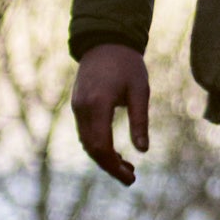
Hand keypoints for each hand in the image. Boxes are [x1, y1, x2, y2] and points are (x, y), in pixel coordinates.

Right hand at [73, 44, 151, 186]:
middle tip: (131, 178)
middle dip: (109, 166)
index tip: (130, 177)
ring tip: (127, 167)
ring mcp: (77, 107)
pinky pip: (85, 133)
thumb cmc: (127, 65)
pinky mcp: (78, 106)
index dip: (113, 165)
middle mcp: (82, 109)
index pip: (101, 145)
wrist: (106, 42)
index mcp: (97, 104)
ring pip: (86, 142)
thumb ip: (139, 120)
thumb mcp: (140, 91)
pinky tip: (114, 153)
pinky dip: (98, 146)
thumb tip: (143, 150)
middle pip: (91, 148)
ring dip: (103, 158)